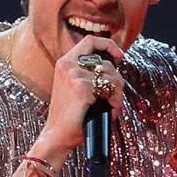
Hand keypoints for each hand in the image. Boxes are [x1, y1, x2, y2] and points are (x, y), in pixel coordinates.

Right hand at [34, 35, 125, 156]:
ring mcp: (74, 75)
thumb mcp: (75, 87)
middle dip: (117, 81)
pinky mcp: (82, 88)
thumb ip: (89, 73)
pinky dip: (114, 103)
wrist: (57, 135)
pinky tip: (109, 112)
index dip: (108, 45)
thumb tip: (115, 65)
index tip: (119, 56)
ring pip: (111, 77)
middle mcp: (68, 65)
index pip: (91, 41)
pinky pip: (109, 91)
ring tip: (111, 107)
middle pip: (106, 63)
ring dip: (117, 94)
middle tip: (115, 97)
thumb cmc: (70, 115)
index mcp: (65, 62)